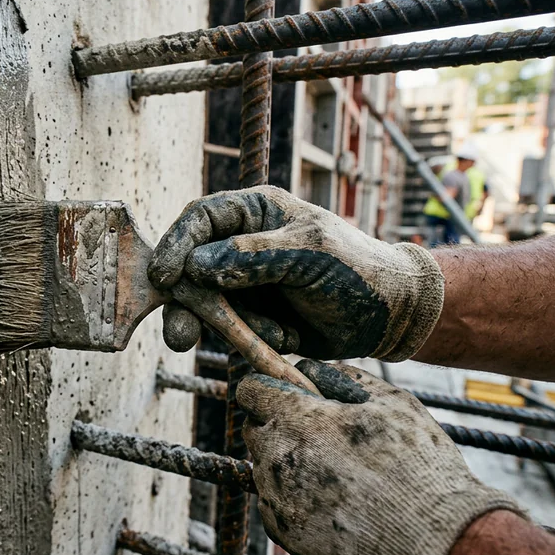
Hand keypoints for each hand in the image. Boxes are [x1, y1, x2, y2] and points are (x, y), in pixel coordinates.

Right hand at [148, 186, 443, 360]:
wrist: (389, 317)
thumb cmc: (358, 270)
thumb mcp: (311, 254)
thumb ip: (254, 256)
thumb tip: (196, 266)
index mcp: (255, 212)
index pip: (200, 219)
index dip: (176, 245)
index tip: (165, 277)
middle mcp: (241, 244)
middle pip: (190, 268)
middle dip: (187, 303)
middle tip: (180, 336)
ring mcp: (243, 281)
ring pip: (205, 305)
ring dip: (228, 328)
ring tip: (266, 339)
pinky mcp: (250, 315)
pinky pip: (230, 330)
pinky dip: (250, 342)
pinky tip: (283, 342)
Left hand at [238, 360, 522, 554]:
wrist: (432, 543)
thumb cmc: (419, 468)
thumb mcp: (393, 403)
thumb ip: (344, 377)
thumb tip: (313, 368)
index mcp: (299, 420)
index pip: (251, 389)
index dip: (270, 385)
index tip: (291, 391)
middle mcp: (276, 459)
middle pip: (255, 427)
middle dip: (279, 422)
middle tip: (322, 431)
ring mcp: (277, 499)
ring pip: (265, 466)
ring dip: (288, 460)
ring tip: (337, 471)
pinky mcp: (285, 533)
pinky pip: (275, 502)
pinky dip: (294, 497)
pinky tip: (333, 500)